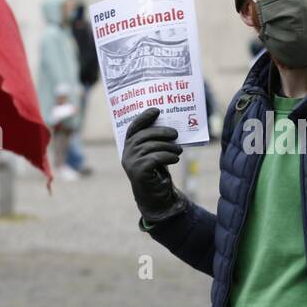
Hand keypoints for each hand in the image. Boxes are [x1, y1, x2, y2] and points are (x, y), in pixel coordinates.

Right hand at [121, 107, 185, 222]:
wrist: (155, 196)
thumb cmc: (156, 172)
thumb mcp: (154, 153)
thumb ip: (156, 141)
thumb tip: (172, 127)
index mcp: (129, 146)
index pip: (134, 127)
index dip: (144, 117)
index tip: (157, 110)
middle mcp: (127, 153)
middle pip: (144, 135)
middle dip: (162, 132)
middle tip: (176, 134)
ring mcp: (131, 162)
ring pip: (152, 147)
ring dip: (169, 147)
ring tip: (179, 150)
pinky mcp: (139, 171)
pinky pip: (155, 157)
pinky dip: (168, 156)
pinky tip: (175, 158)